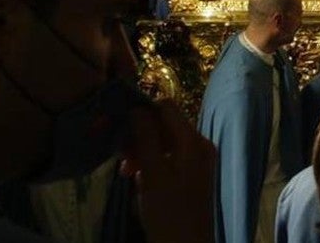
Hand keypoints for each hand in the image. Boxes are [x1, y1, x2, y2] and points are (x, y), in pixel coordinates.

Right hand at [121, 100, 216, 242]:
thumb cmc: (169, 211)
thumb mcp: (153, 173)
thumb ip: (146, 138)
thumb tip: (137, 108)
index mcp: (193, 141)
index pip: (167, 108)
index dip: (142, 111)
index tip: (120, 126)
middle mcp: (198, 146)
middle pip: (164, 126)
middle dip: (140, 137)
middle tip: (121, 157)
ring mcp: (195, 161)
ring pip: (163, 144)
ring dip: (142, 153)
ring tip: (126, 173)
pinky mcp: (189, 176)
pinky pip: (167, 159)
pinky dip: (151, 165)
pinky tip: (137, 181)